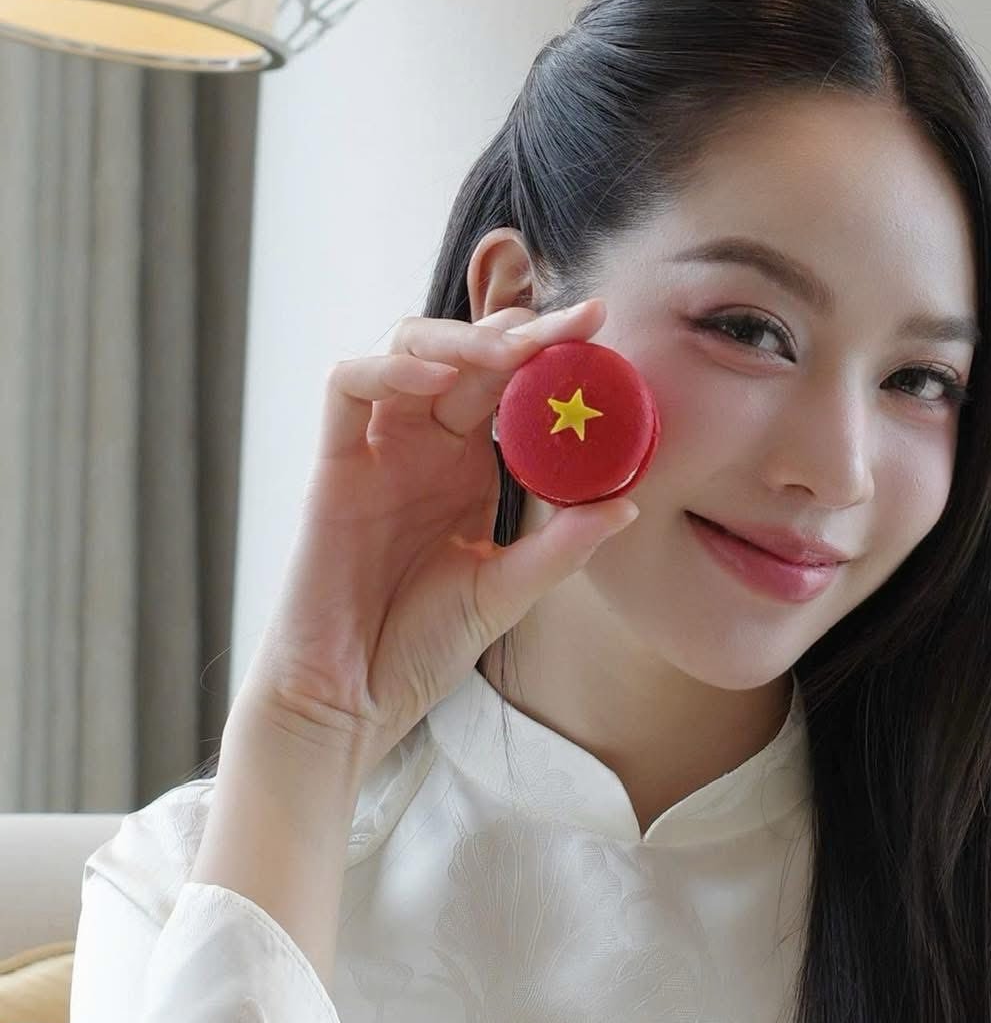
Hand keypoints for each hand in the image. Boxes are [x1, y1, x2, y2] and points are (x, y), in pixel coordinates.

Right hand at [237, 297, 637, 780]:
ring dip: (461, 338)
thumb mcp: (507, 591)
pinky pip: (347, 388)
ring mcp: (377, 446)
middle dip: (522, 329)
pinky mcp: (332, 462)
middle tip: (578, 323)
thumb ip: (560, 548)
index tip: (602, 330)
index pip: (511, 382)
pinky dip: (388, 369)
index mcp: (468, 463)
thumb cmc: (420, 645)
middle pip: (469, 354)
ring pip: (408, 349)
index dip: (552, 350)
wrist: (351, 699)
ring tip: (515, 347)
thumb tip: (626, 504)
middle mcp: (424, 442)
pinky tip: (438, 379)